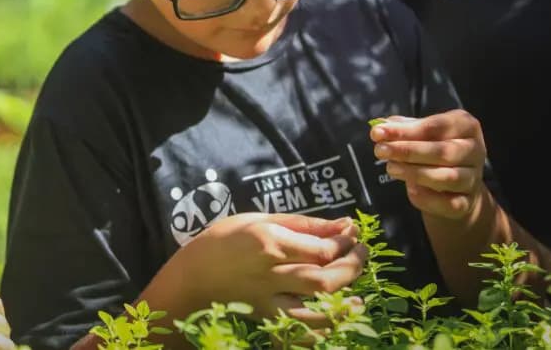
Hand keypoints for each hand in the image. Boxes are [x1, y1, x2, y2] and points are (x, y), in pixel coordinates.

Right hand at [177, 212, 367, 323]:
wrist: (190, 278)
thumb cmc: (221, 241)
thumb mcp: (256, 220)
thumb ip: (300, 223)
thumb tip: (340, 224)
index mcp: (267, 241)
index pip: (321, 248)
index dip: (345, 242)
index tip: (352, 232)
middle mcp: (269, 272)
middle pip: (324, 277)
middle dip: (352, 266)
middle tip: (360, 252)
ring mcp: (267, 299)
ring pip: (317, 307)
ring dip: (345, 300)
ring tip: (358, 290)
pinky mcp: (266, 317)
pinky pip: (301, 330)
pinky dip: (325, 328)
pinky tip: (340, 315)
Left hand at [371, 110, 486, 219]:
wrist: (454, 185)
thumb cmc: (433, 148)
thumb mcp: (420, 133)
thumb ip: (402, 129)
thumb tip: (380, 127)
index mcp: (465, 126)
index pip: (435, 126)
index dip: (406, 130)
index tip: (377, 133)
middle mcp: (475, 151)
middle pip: (444, 151)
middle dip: (409, 151)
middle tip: (381, 151)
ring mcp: (473, 178)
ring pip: (448, 177)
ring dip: (415, 173)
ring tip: (391, 168)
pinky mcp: (467, 203)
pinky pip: (448, 202)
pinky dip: (428, 197)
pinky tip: (410, 190)